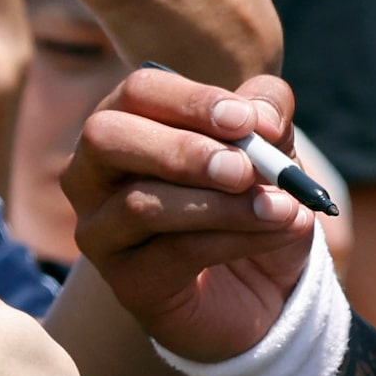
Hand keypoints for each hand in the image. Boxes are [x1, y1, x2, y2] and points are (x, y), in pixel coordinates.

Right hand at [66, 69, 313, 362]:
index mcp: (127, 121)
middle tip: (245, 168)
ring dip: (222, 204)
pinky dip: (236, 238)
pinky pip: (174, 254)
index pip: (139, 91)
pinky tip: (279, 231)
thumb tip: (261, 117)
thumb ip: (266, 118)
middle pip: (107, 138)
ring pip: (141, 204)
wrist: (263, 285)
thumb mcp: (270, 148)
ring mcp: (100, 231)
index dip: (192, 100)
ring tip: (283, 206)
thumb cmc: (250, 198)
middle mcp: (93, 173)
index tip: (245, 121)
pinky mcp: (126, 282)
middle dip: (181, 150)